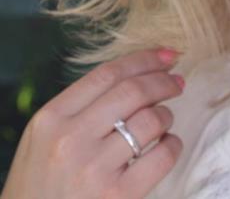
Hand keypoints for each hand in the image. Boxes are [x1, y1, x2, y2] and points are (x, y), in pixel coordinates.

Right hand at [1, 48, 184, 198]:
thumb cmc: (40, 185)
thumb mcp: (44, 138)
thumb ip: (80, 106)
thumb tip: (136, 74)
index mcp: (51, 118)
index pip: (108, 74)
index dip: (144, 59)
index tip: (167, 55)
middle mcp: (71, 139)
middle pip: (133, 91)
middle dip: (163, 81)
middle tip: (177, 82)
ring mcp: (93, 169)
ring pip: (150, 120)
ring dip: (166, 114)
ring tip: (164, 119)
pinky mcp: (117, 196)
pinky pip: (161, 156)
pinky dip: (173, 145)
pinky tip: (167, 145)